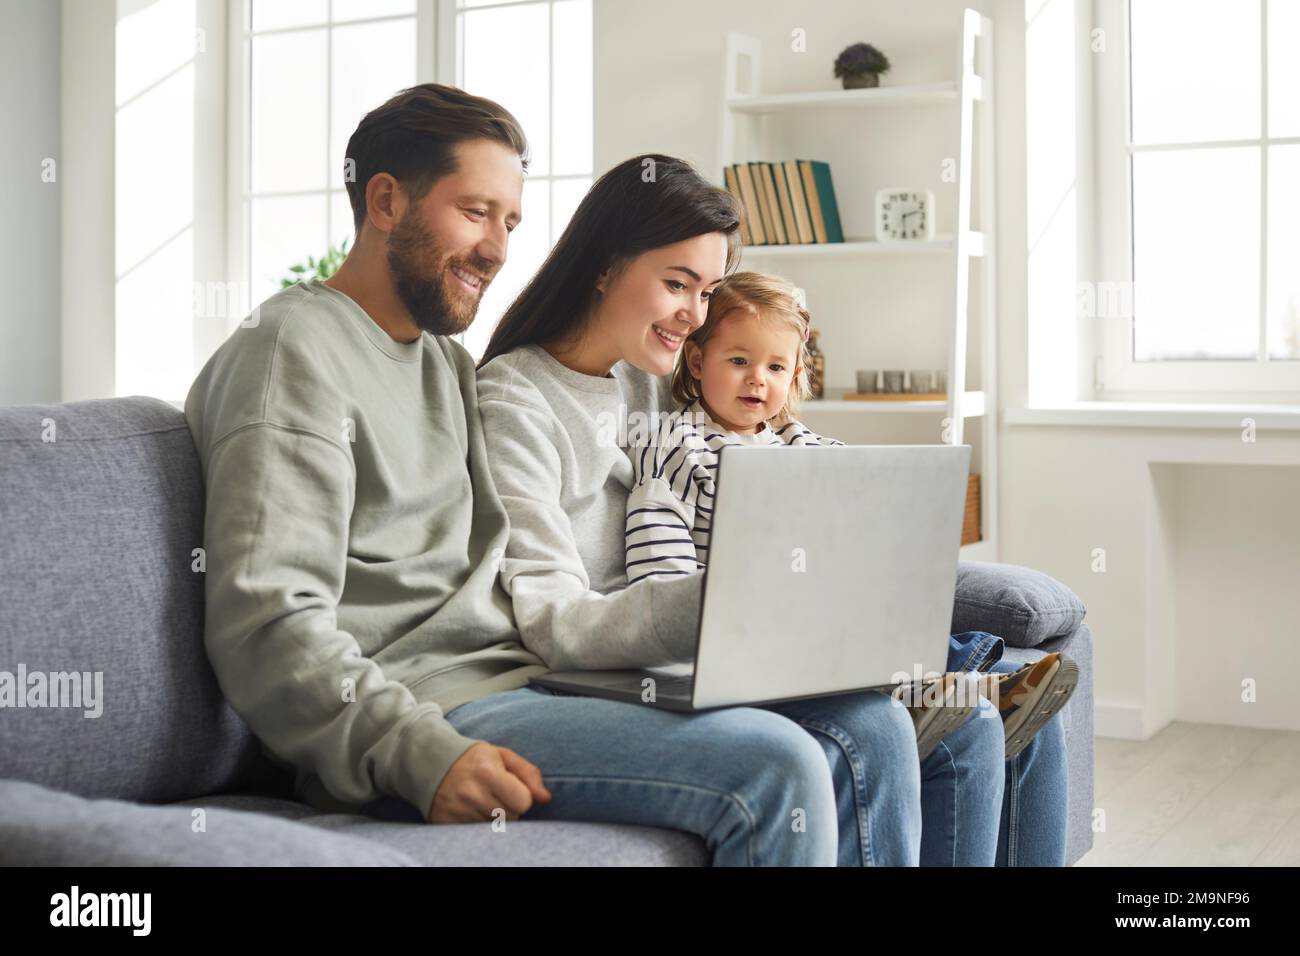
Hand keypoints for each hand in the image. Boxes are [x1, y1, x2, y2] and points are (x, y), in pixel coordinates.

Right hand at [426, 742, 551, 823]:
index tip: (513, 788)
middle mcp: (471, 794)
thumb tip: (546, 798)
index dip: (523, 796)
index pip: (523, 802)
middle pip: (511, 817)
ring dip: (495, 817)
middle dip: (509, 807)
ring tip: (483, 800)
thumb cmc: (475, 759)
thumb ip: (528, 773)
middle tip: (496, 793)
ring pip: (495, 828)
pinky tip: (472, 810)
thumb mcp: (503, 756)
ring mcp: (457, 811)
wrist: (431, 762)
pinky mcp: (446, 824)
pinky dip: (479, 824)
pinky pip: (477, 834)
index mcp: (487, 773)